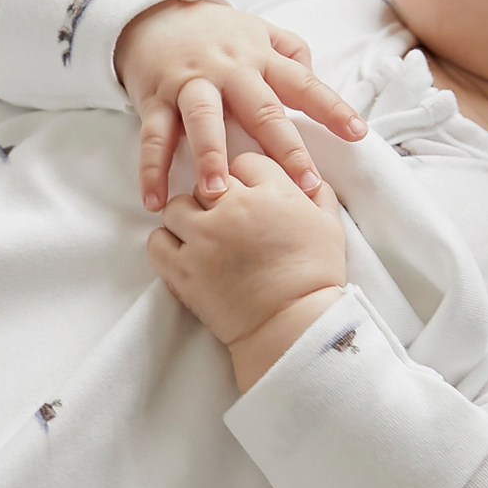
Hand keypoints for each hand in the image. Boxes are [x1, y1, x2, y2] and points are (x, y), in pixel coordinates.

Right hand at [116, 0, 364, 210]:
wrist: (151, 11)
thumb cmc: (213, 31)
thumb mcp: (257, 30)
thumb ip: (290, 51)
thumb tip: (315, 77)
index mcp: (258, 57)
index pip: (302, 83)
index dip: (331, 107)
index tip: (357, 133)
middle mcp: (228, 70)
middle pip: (260, 109)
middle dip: (284, 148)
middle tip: (304, 184)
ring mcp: (190, 84)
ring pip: (202, 120)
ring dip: (210, 156)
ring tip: (219, 192)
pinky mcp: (154, 98)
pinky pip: (154, 137)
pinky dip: (151, 170)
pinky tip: (155, 201)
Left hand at [147, 153, 346, 390]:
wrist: (293, 324)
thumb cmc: (316, 277)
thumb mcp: (330, 226)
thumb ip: (319, 194)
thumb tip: (309, 179)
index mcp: (271, 192)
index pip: (245, 163)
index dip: (246, 179)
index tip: (249, 199)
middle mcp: (233, 207)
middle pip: (207, 182)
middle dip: (215, 198)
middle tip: (225, 222)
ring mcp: (204, 237)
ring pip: (176, 207)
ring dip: (186, 219)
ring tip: (200, 238)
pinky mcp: (183, 268)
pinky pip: (157, 241)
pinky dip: (166, 245)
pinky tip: (182, 255)